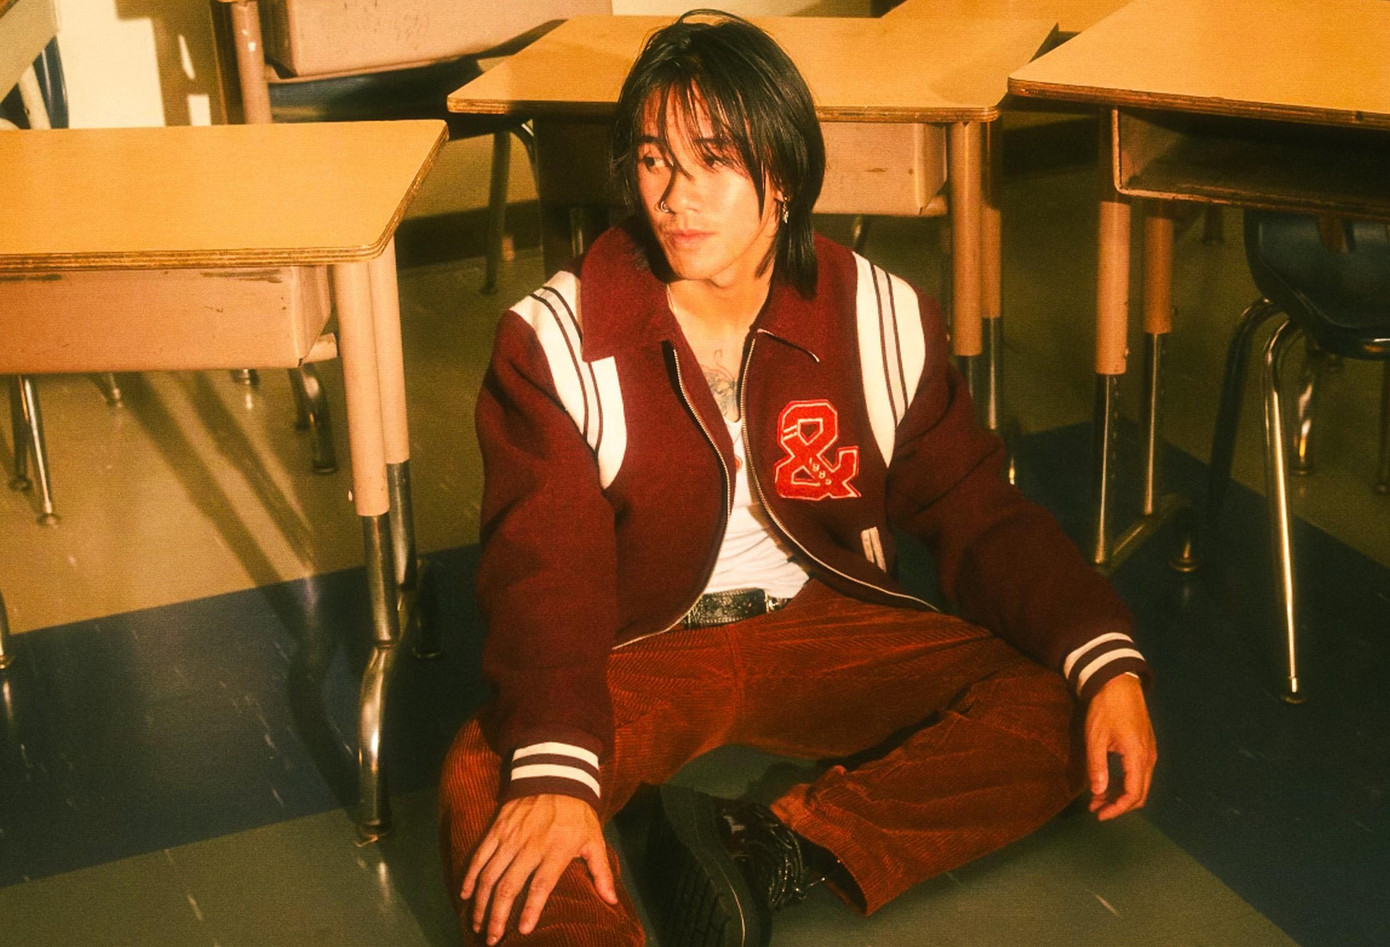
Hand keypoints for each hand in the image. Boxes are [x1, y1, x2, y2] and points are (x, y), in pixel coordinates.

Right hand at [461, 793, 617, 943]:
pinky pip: (479, 855)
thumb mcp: (594, 838)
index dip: (530, 910)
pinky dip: (470, 876)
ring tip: (477, 924)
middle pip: (508, 887)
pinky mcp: (497, 828)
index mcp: (556, 851)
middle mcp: (530, 846)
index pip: (540, 886)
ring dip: (481, 903)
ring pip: (489, 875)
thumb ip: (601, 871)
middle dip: (497, 916)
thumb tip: (613, 901)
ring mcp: (510, 837)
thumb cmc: (577, 812)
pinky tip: (465, 894)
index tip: (523, 930)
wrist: (555, 773)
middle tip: (492, 939)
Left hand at [1084, 673, 1156, 820]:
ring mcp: (1150, 751)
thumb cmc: (1105, 708)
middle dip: (1118, 805)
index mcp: (1138, 757)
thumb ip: (1097, 766)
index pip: (1132, 795)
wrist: (1119, 683)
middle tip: (1095, 807)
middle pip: (1139, 793)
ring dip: (1120, 794)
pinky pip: (1139, 773)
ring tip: (1098, 797)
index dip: (1116, 809)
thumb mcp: (1096, 737)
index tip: (1098, 814)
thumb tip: (1098, 793)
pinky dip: (1125, 782)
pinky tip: (1108, 781)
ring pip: (1140, 784)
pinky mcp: (1146, 746)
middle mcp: (1149, 757)